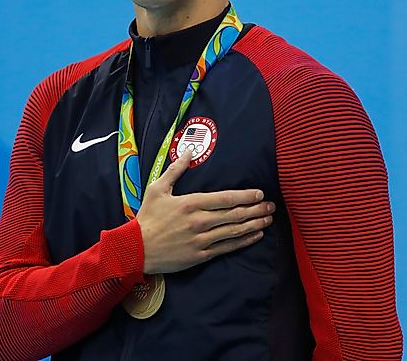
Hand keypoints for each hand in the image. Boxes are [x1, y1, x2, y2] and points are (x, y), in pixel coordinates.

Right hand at [136, 150, 274, 273]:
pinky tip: (255, 236)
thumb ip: (176, 170)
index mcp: (190, 203)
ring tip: (268, 219)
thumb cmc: (147, 217)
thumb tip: (189, 151)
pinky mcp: (201, 255)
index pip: (225, 198)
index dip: (245, 196)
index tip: (259, 193)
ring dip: (254, 224)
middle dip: (256, 209)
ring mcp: (201, 240)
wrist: (136, 249)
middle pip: (234, 214)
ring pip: (234, 231)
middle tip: (271, 205)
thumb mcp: (157, 189)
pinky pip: (227, 248)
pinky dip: (243, 241)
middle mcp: (199, 221)